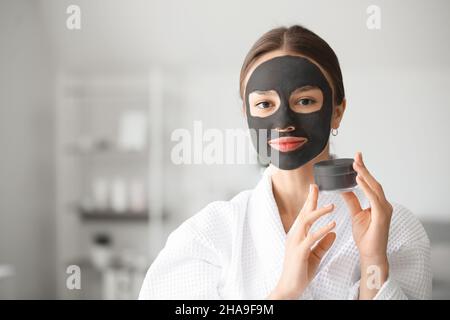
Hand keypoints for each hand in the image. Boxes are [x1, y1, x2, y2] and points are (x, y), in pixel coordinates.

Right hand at [268, 184, 335, 299]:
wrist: (290, 287)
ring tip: (332, 206)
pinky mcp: (299, 252)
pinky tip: (332, 225)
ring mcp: (295, 242)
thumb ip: (323, 244)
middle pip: (303, 213)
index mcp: (297, 235)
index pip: (304, 215)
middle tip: (316, 186)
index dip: (310, 202)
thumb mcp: (315, 255)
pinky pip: (311, 238)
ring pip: (306, 221)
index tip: (315, 189)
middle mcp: (294, 235)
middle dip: (310, 199)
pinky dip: (323, 230)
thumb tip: (333, 233)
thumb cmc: (300, 271)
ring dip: (319, 212)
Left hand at [342, 152, 391, 298]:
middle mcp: (384, 204)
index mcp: (378, 203)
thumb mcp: (356, 215)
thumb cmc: (366, 237)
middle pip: (374, 182)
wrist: (371, 254)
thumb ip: (352, 201)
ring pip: (375, 188)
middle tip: (356, 155)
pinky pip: (374, 199)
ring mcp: (384, 210)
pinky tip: (358, 180)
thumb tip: (344, 188)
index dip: (364, 170)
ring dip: (365, 175)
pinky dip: (366, 188)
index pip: (370, 183)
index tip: (356, 158)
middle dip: (364, 168)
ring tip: (355, 164)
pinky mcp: (382, 216)